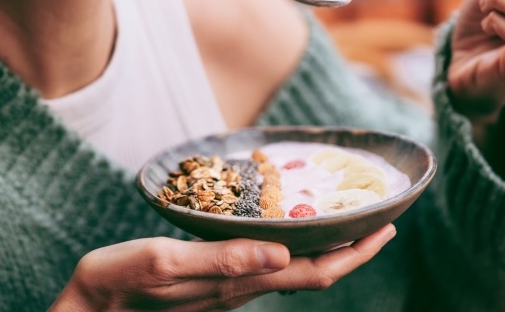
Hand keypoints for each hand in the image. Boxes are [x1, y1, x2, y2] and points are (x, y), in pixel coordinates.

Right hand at [51, 225, 396, 310]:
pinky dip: (294, 245)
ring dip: (326, 246)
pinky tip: (289, 227)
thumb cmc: (118, 284)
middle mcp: (240, 287)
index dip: (353, 254)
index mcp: (236, 282)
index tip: (386, 228)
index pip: (313, 273)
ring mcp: (227, 286)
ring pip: (294, 269)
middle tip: (382, 217)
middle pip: (312, 272)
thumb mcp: (164, 263)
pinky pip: (268, 264)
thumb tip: (281, 252)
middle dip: (351, 249)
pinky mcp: (211, 280)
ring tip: (345, 217)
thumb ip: (221, 259)